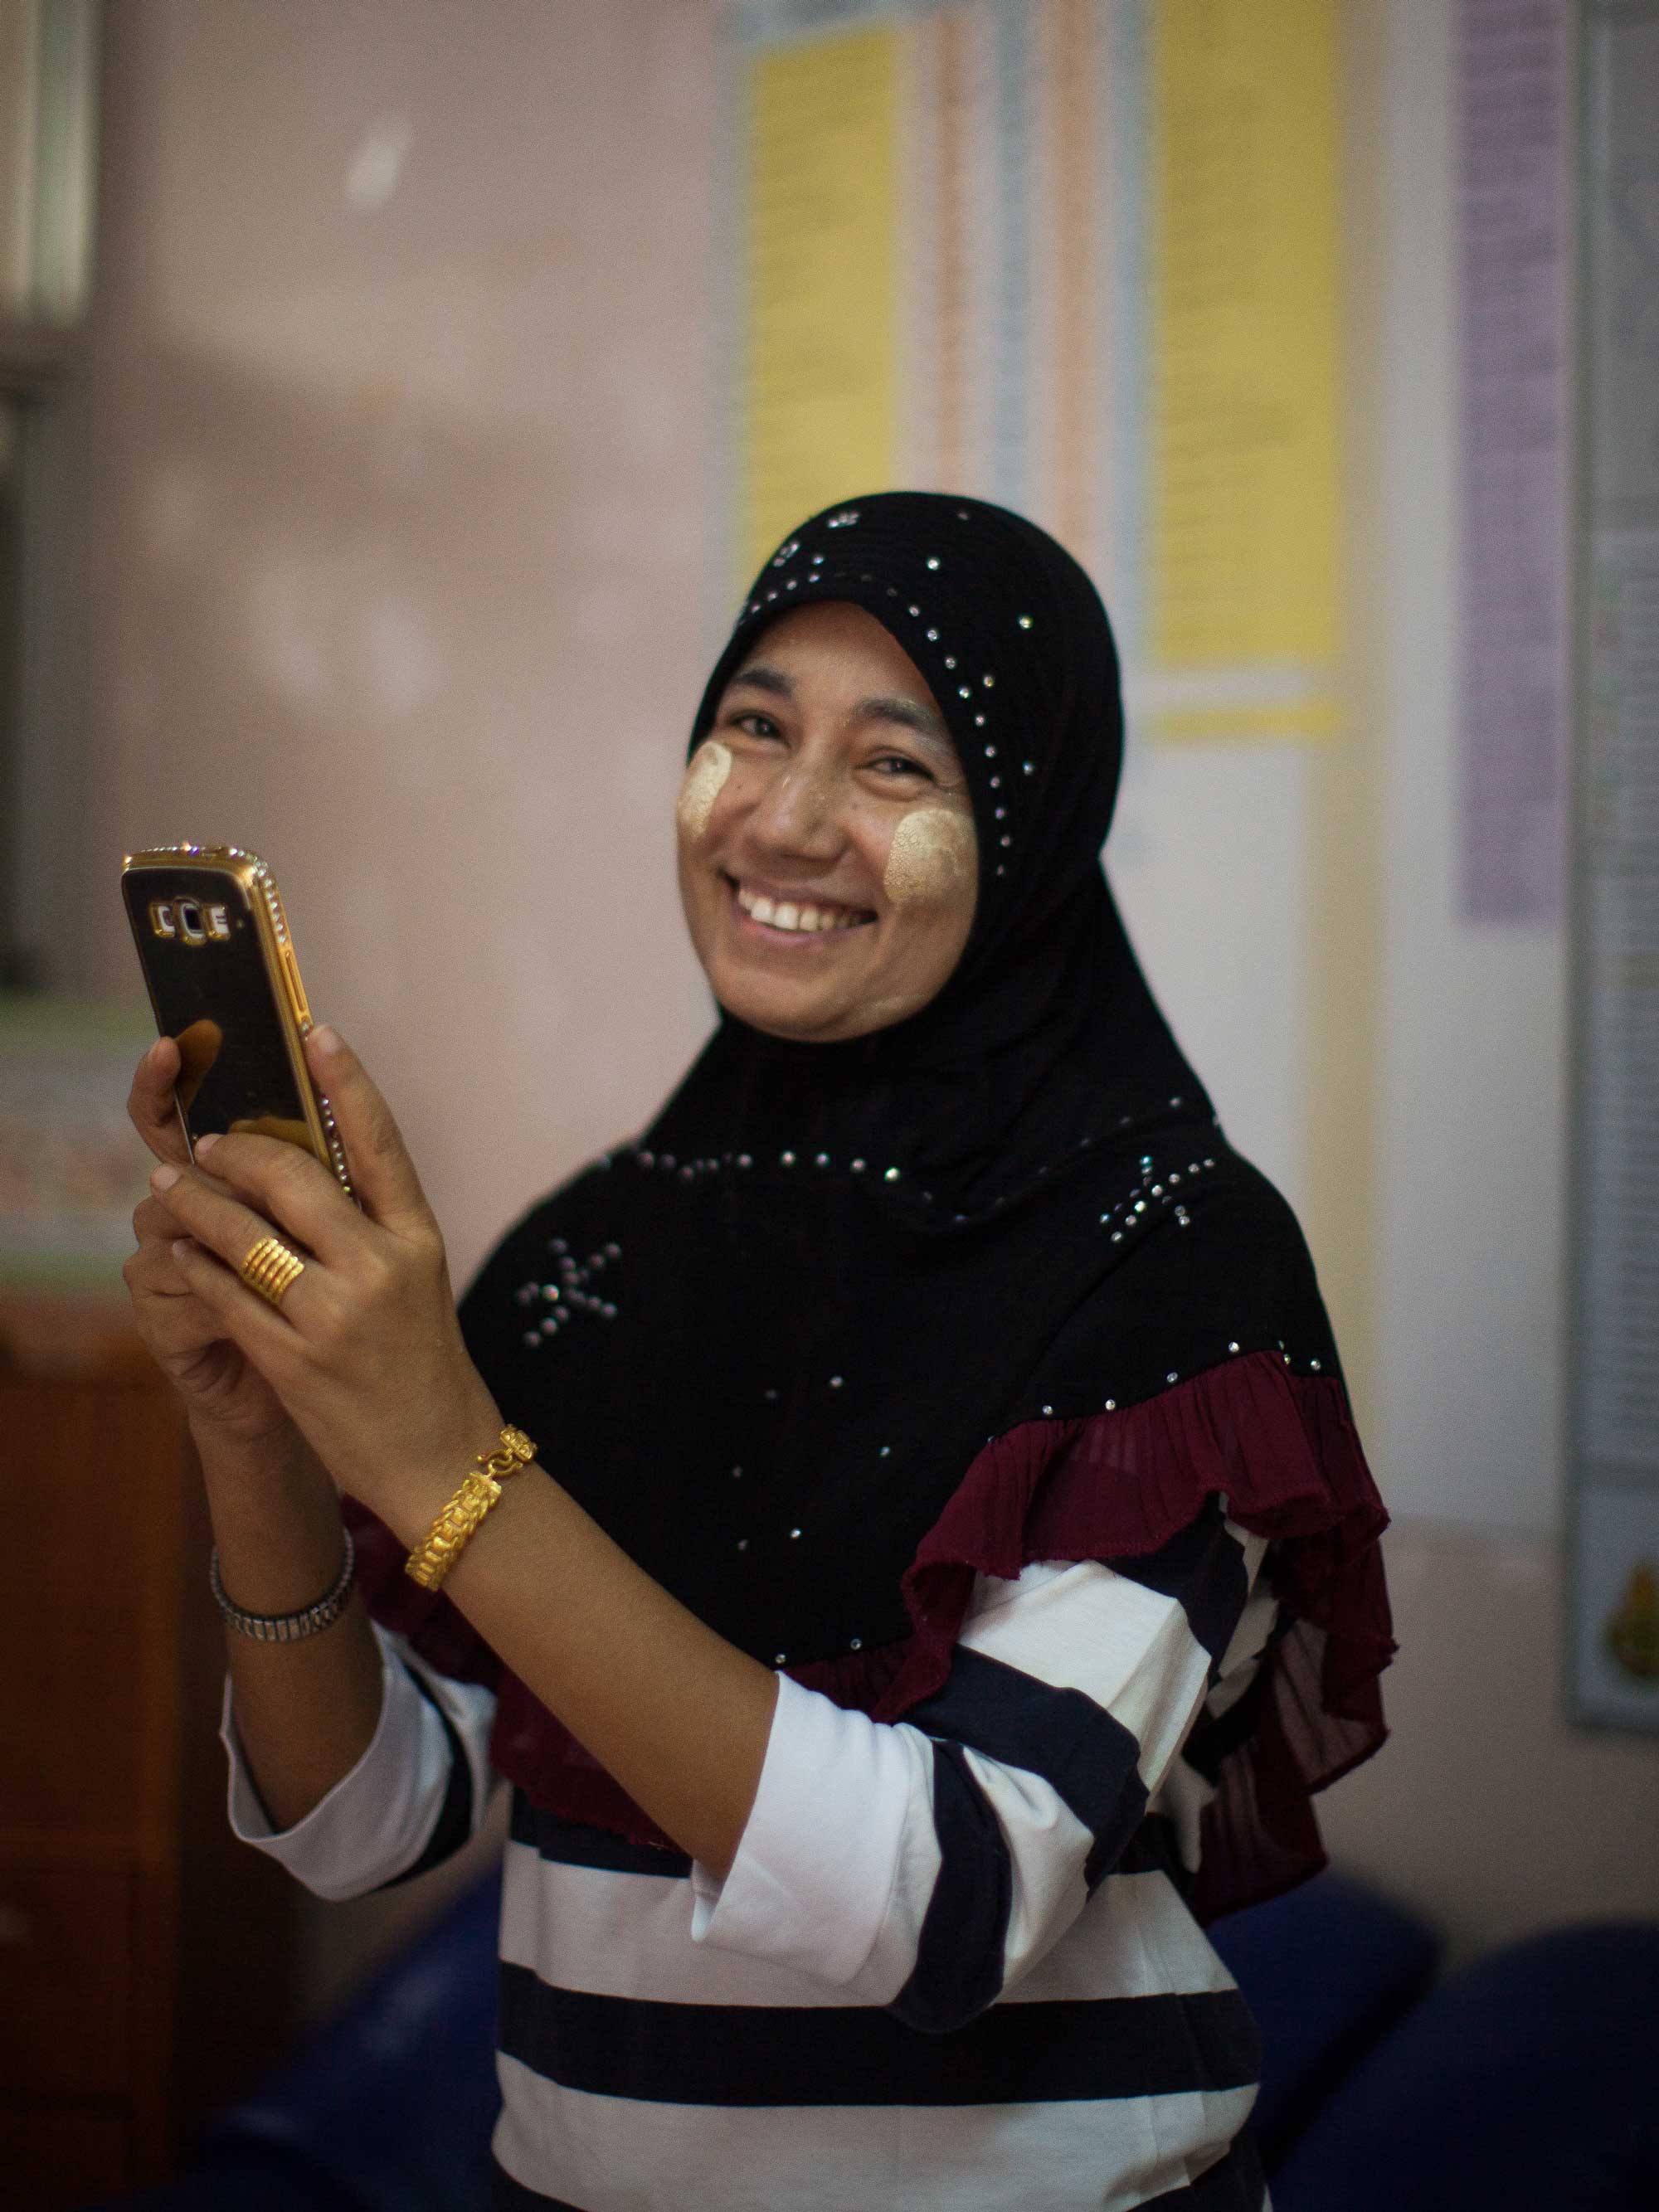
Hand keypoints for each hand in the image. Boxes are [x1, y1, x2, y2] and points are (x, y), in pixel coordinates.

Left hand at [144, 1027, 499, 1531]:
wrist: (438, 1458)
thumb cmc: (423, 1364)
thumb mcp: (416, 1281)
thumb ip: (371, 1226)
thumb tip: (300, 1168)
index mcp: (418, 1238)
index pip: (381, 1141)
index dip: (347, 1080)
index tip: (315, 1029)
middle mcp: (381, 1267)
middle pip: (291, 1179)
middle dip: (235, 1151)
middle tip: (205, 1142)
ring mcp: (336, 1315)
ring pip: (242, 1235)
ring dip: (195, 1204)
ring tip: (171, 1186)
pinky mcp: (294, 1360)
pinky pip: (224, 1294)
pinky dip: (195, 1267)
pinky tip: (184, 1256)